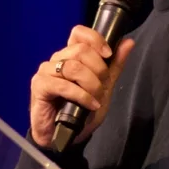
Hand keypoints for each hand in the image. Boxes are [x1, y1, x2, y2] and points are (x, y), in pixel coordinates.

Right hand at [29, 25, 134, 147]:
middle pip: (81, 50)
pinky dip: (81, 96)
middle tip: (102, 87)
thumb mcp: (104, 87)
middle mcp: (57, 59)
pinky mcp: (39, 86)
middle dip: (99, 70)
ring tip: (96, 98)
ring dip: (91, 85)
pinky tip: (90, 105)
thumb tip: (128, 42)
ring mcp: (46, 71)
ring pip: (74, 67)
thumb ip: (115, 65)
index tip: (108, 54)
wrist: (64, 134)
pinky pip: (63, 85)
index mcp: (71, 55)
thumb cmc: (81, 109)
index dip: (95, 39)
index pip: (79, 33)